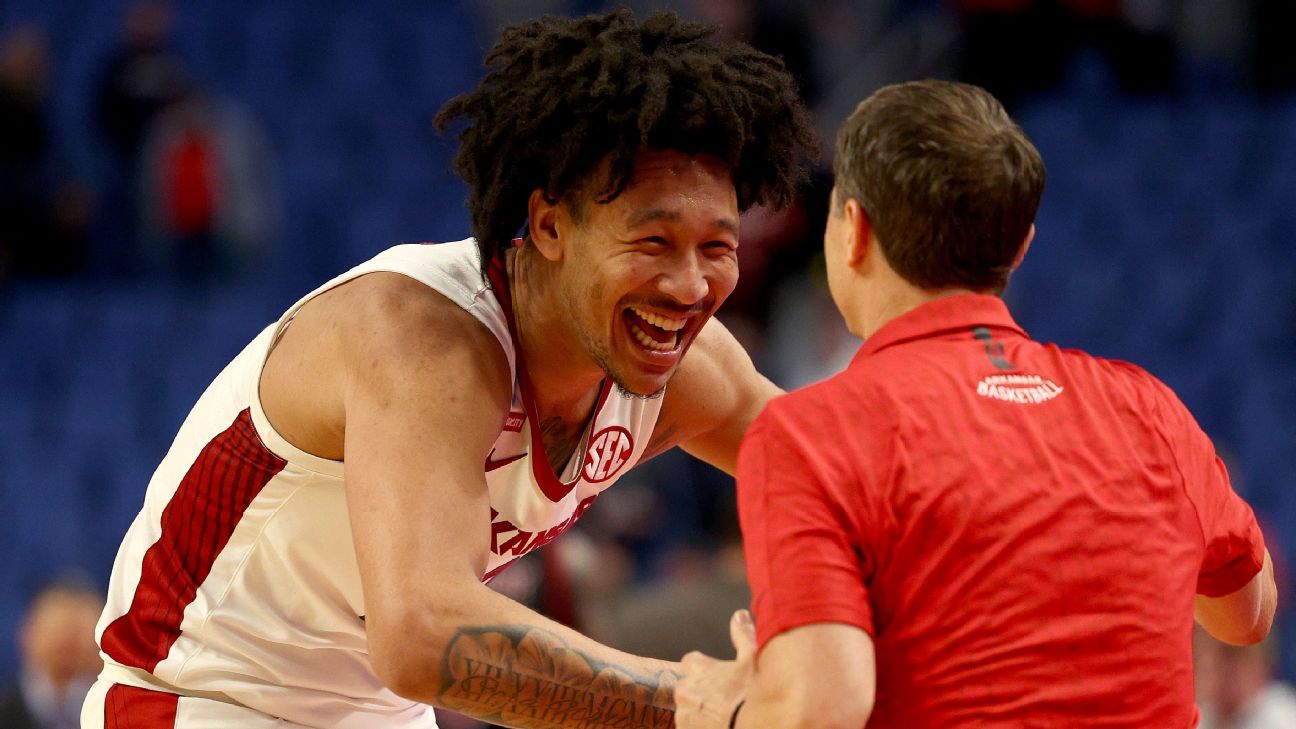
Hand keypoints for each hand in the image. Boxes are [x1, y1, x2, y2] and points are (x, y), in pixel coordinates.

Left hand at [675, 610, 756, 728]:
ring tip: (722, 717)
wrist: (751, 725)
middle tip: (723, 701)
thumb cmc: (751, 692)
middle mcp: (684, 689)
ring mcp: (683, 713)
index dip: (705, 670)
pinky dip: (699, 726)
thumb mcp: (752, 659)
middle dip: (701, 693)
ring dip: (700, 712)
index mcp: (696, 667)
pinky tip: (718, 725)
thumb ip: (742, 636)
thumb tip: (739, 614)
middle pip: (688, 688)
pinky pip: (689, 727)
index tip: (718, 678)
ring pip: (689, 710)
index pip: (691, 663)